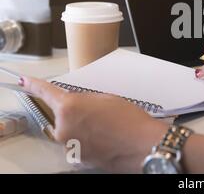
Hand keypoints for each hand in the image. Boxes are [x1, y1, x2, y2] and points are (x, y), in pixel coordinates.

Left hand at [20, 77, 167, 172]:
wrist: (141, 144)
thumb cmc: (129, 121)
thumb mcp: (105, 98)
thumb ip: (84, 99)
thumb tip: (78, 105)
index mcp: (69, 107)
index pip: (46, 93)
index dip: (34, 86)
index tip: (26, 82)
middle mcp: (64, 128)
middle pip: (62, 115)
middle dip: (76, 112)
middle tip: (98, 112)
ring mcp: (70, 145)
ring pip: (70, 131)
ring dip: (83, 127)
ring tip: (107, 126)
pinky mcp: (78, 158)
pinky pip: (78, 143)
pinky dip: (89, 140)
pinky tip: (106, 137)